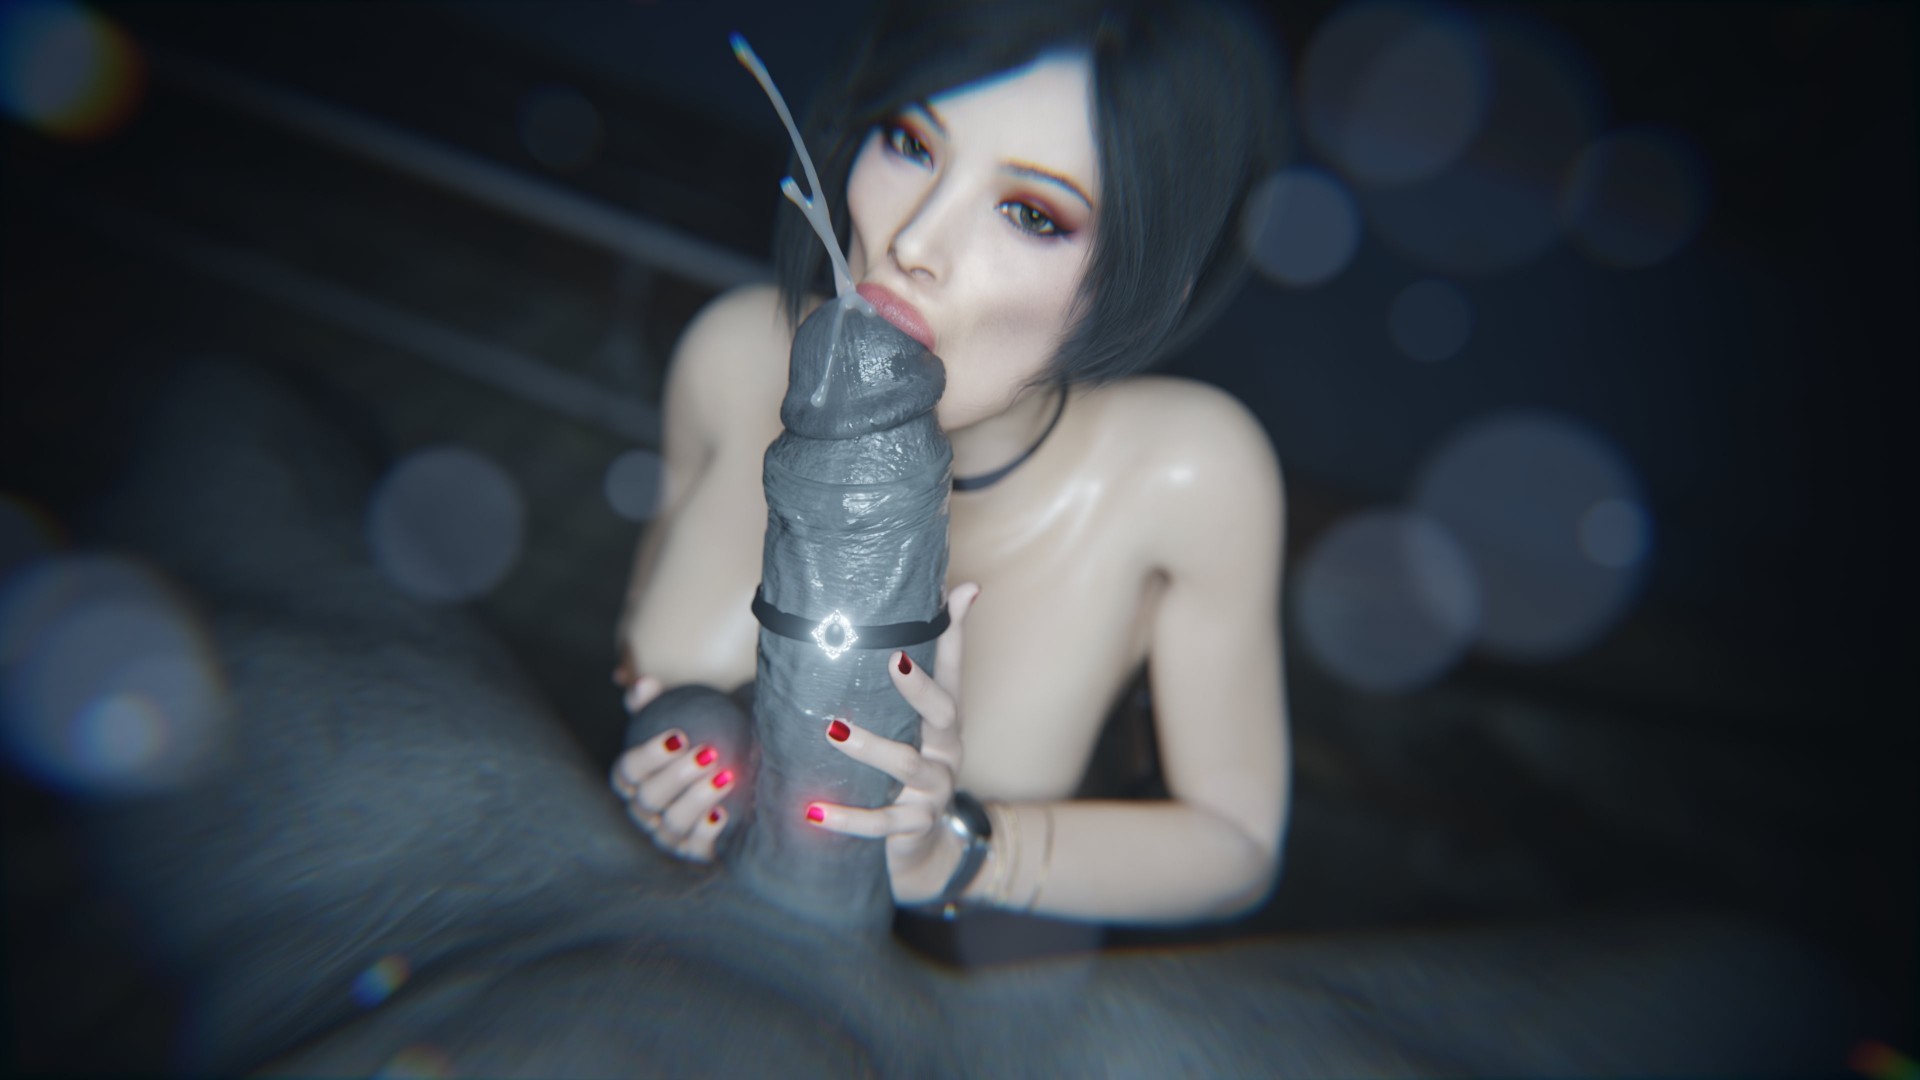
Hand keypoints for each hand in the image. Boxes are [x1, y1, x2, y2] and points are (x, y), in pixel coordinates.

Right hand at [610, 676, 736, 860]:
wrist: (742, 762)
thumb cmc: (704, 732)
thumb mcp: (681, 711)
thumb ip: (656, 700)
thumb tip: (643, 685)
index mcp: (633, 780)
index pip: (626, 771)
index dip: (648, 756)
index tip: (679, 736)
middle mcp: (645, 810)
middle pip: (649, 798)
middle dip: (677, 776)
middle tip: (710, 753)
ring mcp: (667, 835)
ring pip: (670, 825)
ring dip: (696, 800)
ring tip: (725, 776)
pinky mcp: (694, 853)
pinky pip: (694, 849)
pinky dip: (705, 832)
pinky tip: (723, 812)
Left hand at [806, 583, 982, 904]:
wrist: (922, 849)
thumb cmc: (910, 770)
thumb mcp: (911, 726)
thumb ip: (909, 675)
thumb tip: (942, 599)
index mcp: (946, 721)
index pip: (954, 670)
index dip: (956, 633)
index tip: (961, 592)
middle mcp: (947, 751)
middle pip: (944, 713)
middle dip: (918, 689)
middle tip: (890, 660)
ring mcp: (934, 790)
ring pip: (906, 766)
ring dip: (870, 747)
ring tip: (831, 729)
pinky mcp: (913, 826)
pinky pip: (881, 823)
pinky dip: (847, 818)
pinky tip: (812, 810)